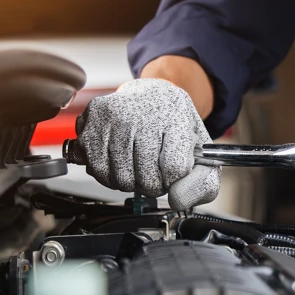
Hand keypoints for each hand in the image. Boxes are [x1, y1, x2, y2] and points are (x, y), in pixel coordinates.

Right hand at [75, 78, 220, 210]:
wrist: (152, 94)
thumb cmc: (176, 128)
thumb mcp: (203, 153)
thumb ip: (203, 184)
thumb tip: (177, 200)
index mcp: (176, 118)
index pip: (175, 168)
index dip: (173, 180)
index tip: (172, 170)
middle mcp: (143, 113)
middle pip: (146, 179)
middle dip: (152, 184)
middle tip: (154, 167)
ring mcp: (114, 116)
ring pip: (121, 179)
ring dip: (130, 182)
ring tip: (137, 164)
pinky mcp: (91, 120)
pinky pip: (98, 171)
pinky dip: (109, 175)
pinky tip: (119, 161)